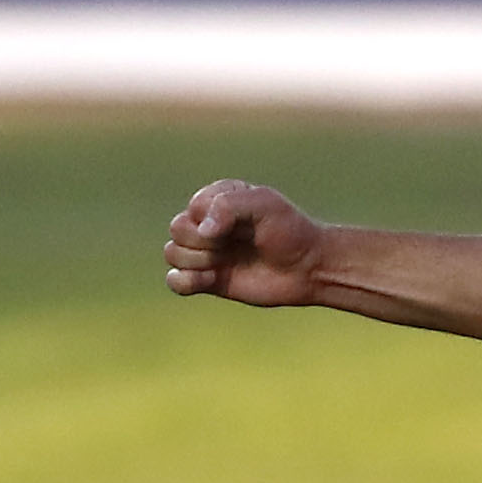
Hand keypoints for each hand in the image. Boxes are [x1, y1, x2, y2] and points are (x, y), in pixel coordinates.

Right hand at [166, 180, 326, 306]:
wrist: (309, 267)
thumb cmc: (289, 231)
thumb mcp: (263, 205)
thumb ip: (228, 206)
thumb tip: (202, 231)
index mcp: (217, 200)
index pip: (194, 207)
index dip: (212, 219)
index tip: (242, 226)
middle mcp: (208, 226)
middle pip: (177, 229)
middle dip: (202, 240)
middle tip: (232, 246)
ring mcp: (207, 253)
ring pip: (172, 253)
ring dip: (196, 260)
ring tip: (223, 264)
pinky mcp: (209, 280)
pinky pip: (175, 281)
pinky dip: (184, 282)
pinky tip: (210, 279)